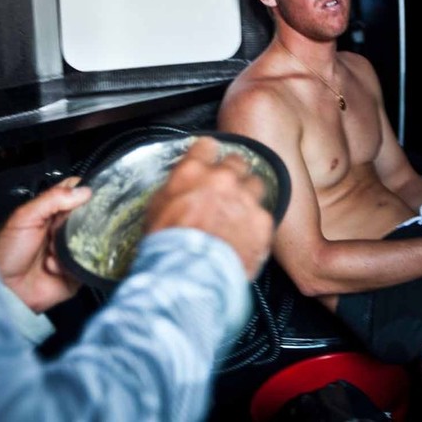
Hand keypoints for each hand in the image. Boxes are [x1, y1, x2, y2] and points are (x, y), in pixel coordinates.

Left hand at [0, 177, 91, 312]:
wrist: (4, 289)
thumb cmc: (6, 251)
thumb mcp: (24, 218)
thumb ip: (52, 199)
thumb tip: (84, 190)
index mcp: (51, 211)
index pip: (75, 192)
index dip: (85, 190)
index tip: (90, 195)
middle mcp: (64, 228)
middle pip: (89, 214)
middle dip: (80, 221)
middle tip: (63, 229)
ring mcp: (72, 249)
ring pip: (91, 238)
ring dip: (71, 245)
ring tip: (51, 252)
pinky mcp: (77, 270)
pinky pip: (88, 262)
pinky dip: (71, 264)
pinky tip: (53, 267)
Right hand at [145, 136, 273, 279]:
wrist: (188, 276)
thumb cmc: (167, 247)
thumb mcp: (157, 208)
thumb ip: (176, 188)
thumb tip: (182, 187)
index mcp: (193, 171)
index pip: (207, 145)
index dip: (207, 153)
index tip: (209, 158)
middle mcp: (223, 179)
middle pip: (237, 161)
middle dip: (232, 173)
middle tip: (226, 189)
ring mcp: (246, 198)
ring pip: (256, 185)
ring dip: (248, 196)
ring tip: (238, 215)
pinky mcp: (262, 221)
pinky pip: (264, 215)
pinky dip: (256, 225)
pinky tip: (245, 237)